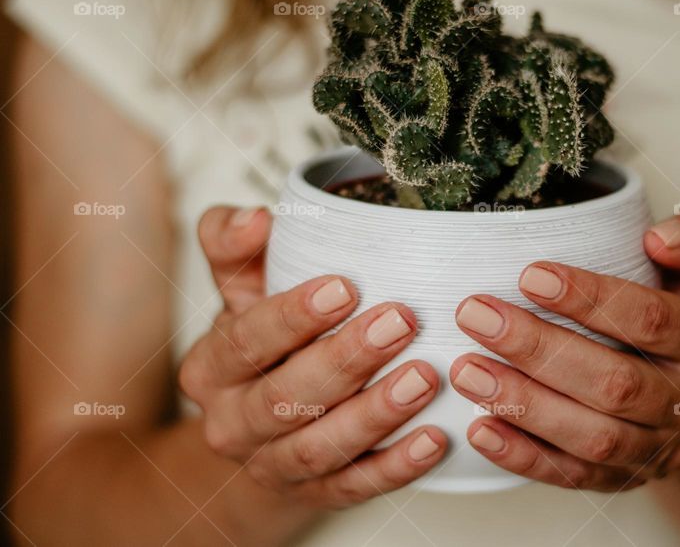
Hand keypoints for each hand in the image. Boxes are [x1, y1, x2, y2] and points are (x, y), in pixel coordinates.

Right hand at [179, 206, 445, 508]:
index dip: (293, 316)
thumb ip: (235, 245)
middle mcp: (232, 424)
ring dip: (374, 414)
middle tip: (400, 322)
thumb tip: (254, 218)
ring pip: (319, 449)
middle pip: (284, 398)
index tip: (346, 286)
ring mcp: (272, 466)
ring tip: (424, 378)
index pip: (246, 340)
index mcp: (211, 368)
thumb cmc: (264, 343)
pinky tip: (434, 439)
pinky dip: (395, 468)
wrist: (260, 428)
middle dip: (345, 361)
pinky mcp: (314, 495)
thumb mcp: (242, 289)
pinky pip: (354, 487)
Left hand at [449, 212, 679, 490]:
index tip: (529, 276)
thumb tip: (660, 238)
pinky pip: (574, 476)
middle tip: (476, 316)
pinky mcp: (626, 479)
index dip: (590, 299)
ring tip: (467, 370)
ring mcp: (662, 448)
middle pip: (614, 384)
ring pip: (593, 438)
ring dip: (524, 405)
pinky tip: (480, 428)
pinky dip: (524, 456)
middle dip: (538, 349)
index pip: (650, 321)